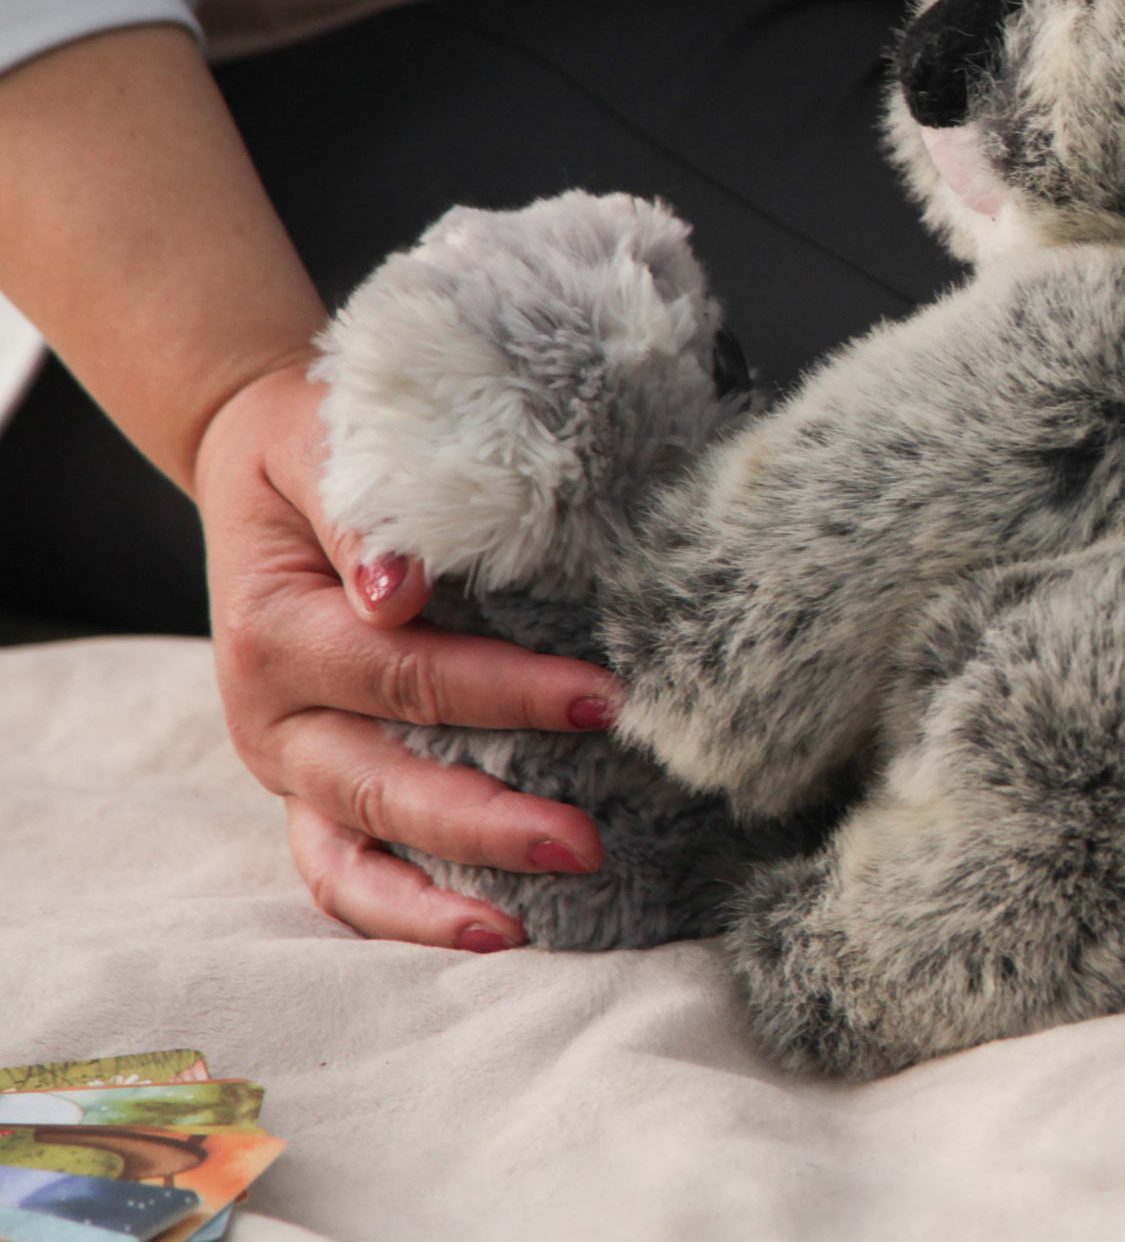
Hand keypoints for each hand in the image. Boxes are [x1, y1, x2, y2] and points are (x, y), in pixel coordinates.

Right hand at [197, 361, 623, 949]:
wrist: (269, 467)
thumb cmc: (322, 447)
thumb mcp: (331, 445)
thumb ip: (366, 512)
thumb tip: (396, 589)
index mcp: (275, 632)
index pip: (405, 674)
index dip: (505, 694)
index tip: (601, 699)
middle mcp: (272, 717)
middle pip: (386, 783)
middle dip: (490, 820)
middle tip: (591, 841)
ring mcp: (290, 765)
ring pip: (357, 852)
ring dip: (450, 888)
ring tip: (541, 920)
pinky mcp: (310, 792)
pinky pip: (342, 874)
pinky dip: (405, 912)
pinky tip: (490, 933)